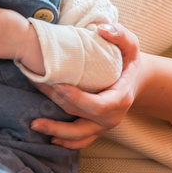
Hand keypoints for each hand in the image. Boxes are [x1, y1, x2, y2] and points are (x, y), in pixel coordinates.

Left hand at [30, 21, 145, 148]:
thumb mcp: (131, 45)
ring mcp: (103, 126)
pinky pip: (81, 141)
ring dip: (56, 131)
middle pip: (81, 117)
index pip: (98, 105)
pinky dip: (66, 143)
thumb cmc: (129, 61)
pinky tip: (49, 139)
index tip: (59, 87)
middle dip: (57, 105)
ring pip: (79, 134)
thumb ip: (120, 34)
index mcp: (120, 98)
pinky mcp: (96, 130)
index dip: (78, 99)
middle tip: (37, 89)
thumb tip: (102, 29)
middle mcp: (112, 117)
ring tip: (35, 124)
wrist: (135, 81)